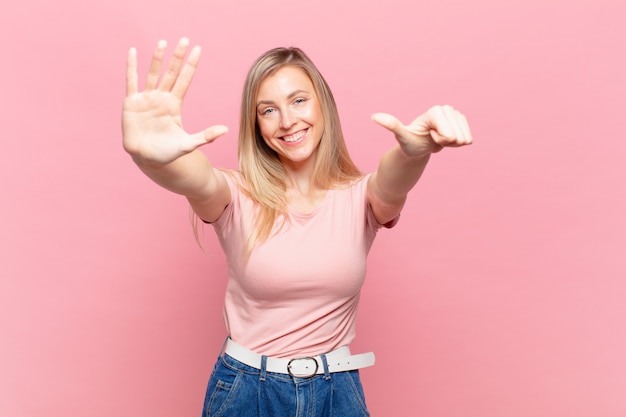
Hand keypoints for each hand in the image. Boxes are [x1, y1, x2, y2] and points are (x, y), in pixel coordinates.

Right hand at [122, 38, 227, 164]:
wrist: (146, 159)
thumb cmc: (167, 153)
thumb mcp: (188, 144)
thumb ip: (205, 136)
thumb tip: (226, 129)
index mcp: (174, 105)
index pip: (185, 80)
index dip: (190, 65)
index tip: (198, 49)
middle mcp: (161, 98)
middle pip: (171, 73)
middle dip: (178, 57)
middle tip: (184, 39)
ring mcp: (146, 99)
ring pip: (153, 74)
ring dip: (157, 59)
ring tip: (163, 43)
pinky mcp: (131, 103)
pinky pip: (131, 81)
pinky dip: (132, 67)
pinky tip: (133, 52)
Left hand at [371, 105, 471, 156]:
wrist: (417, 146)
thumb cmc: (409, 142)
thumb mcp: (401, 136)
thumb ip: (391, 125)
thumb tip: (374, 117)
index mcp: (435, 111)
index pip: (448, 133)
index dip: (440, 140)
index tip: (429, 136)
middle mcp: (447, 109)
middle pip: (457, 135)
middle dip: (446, 142)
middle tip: (432, 138)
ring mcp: (456, 114)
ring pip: (464, 137)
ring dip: (452, 143)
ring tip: (437, 139)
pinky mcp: (462, 122)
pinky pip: (468, 138)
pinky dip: (458, 143)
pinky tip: (445, 139)